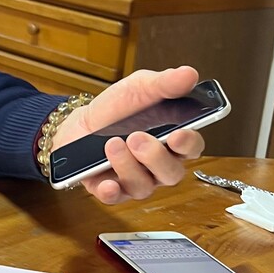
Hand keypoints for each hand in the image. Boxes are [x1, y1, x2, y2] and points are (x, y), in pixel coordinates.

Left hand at [51, 66, 205, 204]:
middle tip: (137, 138)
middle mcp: (159, 166)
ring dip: (128, 165)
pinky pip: (115, 198)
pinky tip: (106, 182)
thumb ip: (164, 84)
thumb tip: (189, 74)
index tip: (179, 134)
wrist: (81, 123)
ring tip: (112, 144)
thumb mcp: (140, 88)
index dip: (189, 144)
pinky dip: (111, 191)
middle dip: (155, 157)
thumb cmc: (118, 109)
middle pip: (171, 173)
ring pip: (144, 186)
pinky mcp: (112, 190)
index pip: (192, 148)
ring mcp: (137, 181)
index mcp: (173, 141)